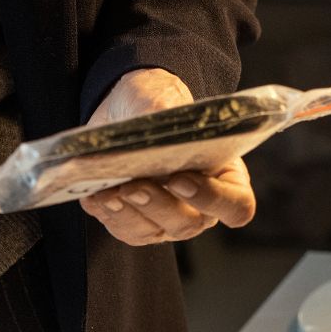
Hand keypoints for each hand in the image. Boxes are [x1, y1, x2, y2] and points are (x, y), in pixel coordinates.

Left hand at [78, 68, 255, 245]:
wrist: (127, 109)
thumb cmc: (159, 104)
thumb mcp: (167, 99)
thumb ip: (168, 113)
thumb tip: (155, 124)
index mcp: (226, 178)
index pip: (236, 206)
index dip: (213, 200)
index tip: (182, 178)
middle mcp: (201, 206)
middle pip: (188, 223)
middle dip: (158, 205)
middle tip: (135, 185)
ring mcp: (168, 220)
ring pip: (152, 232)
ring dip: (128, 214)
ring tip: (109, 191)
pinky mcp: (138, 224)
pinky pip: (125, 230)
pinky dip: (108, 214)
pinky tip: (94, 196)